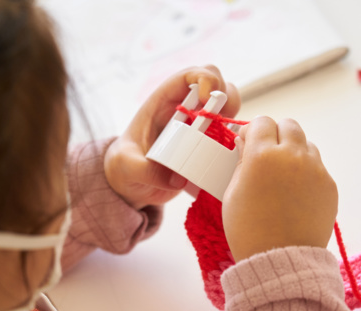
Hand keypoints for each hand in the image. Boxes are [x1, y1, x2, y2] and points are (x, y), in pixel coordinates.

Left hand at [105, 65, 240, 208]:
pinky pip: (229, 135)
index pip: (189, 75)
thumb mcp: (126, 166)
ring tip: (228, 137)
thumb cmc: (124, 166)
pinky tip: (230, 153)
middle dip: (226, 96)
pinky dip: (236, 141)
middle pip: (216, 85)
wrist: (132, 184)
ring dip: (234, 118)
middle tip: (223, 120)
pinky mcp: (207, 146)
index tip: (206, 100)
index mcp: (163, 101)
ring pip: (228, 107)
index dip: (204, 79)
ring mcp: (199, 127)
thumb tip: (178, 178)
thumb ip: (146, 170)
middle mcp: (185, 110)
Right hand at [222, 117, 336, 261]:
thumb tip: (246, 144)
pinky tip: (294, 193)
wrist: (280, 259)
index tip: (247, 145)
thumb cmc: (248, 230)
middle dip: (275, 135)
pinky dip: (306, 172)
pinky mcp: (329, 185)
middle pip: (288, 125)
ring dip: (293, 151)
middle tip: (265, 155)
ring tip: (281, 176)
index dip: (252, 132)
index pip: (261, 122)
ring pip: (305, 144)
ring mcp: (315, 170)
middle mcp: (293, 156)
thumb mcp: (232, 192)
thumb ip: (241, 162)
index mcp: (263, 155)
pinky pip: (317, 167)